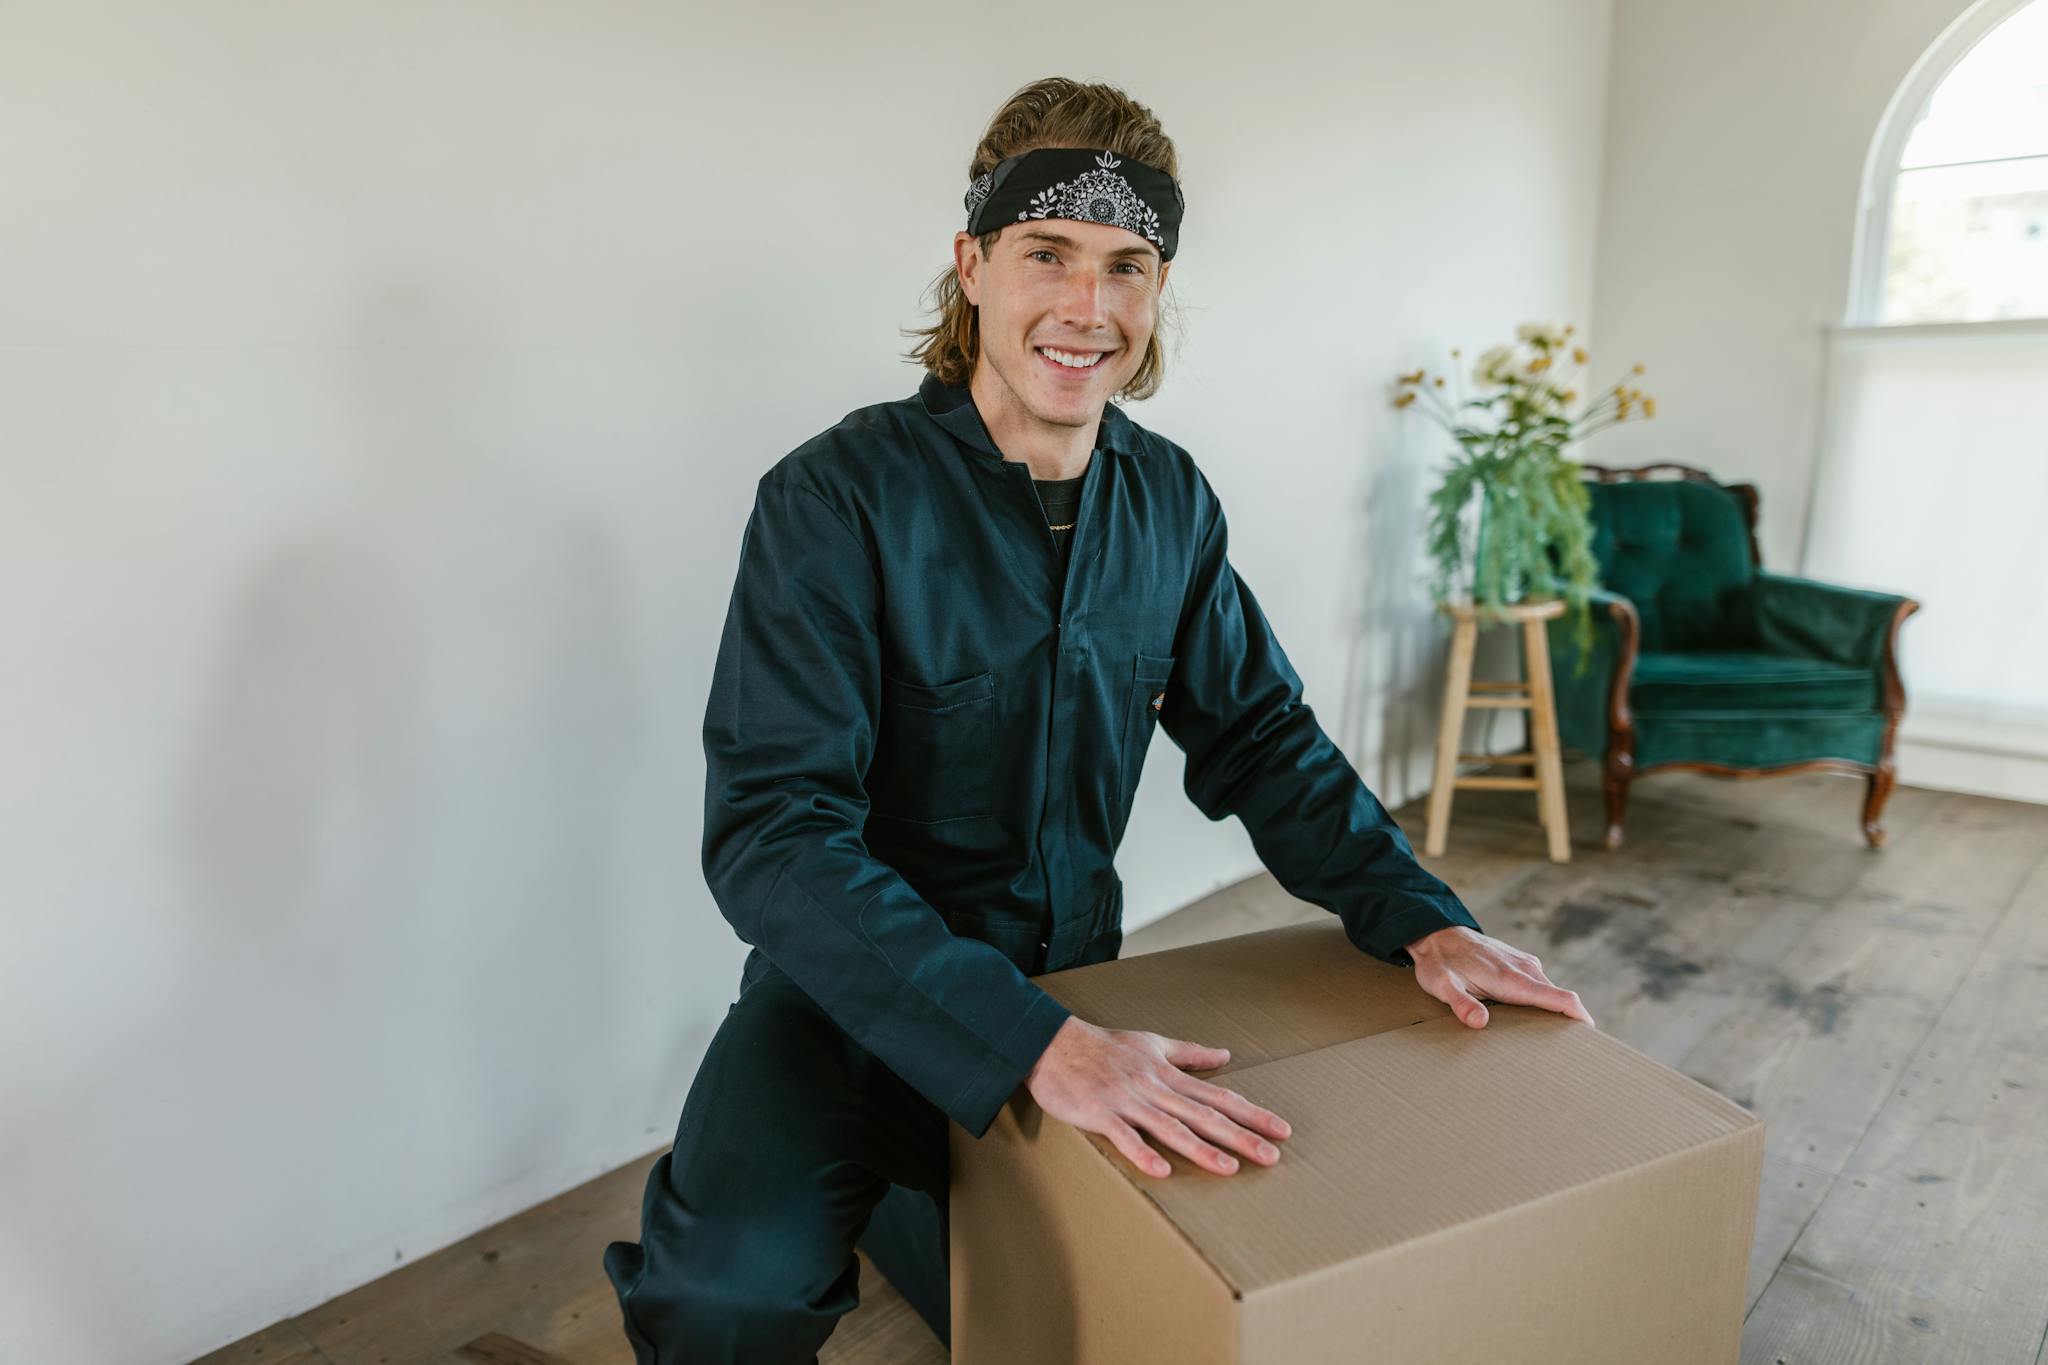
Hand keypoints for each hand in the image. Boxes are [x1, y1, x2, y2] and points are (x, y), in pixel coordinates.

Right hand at [1025, 1016, 1292, 1178]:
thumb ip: (1190, 1053)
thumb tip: (1226, 1056)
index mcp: (1168, 1075)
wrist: (1054, 1043)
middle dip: (1240, 1137)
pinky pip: (1124, 1136)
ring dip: (1201, 1149)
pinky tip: (1161, 1170)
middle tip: (1271, 1157)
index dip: (1251, 1114)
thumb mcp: (1153, 1043)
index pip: (1219, 1097)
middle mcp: (1155, 1089)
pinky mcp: (1101, 1114)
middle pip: (1204, 1115)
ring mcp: (1128, 1101)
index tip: (1280, 1130)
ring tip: (1229, 1168)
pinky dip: (1142, 1152)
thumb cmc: (1104, 1045)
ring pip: (1170, 1127)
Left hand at [1404, 926, 1594, 1028]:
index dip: (1580, 1018)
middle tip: (1572, 1053)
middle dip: (1571, 1023)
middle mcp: (1525, 969)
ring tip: (1553, 1042)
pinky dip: (1545, 1002)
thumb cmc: (1439, 962)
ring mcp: (1524, 964)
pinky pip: (1541, 985)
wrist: (1436, 933)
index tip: (1591, 1038)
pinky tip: (1534, 1018)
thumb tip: (1481, 1022)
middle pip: (1562, 998)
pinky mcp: (1520, 963)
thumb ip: (1461, 1003)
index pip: (1560, 998)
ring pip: (1552, 992)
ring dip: (1557, 1013)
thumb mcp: (1442, 985)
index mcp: (1513, 979)